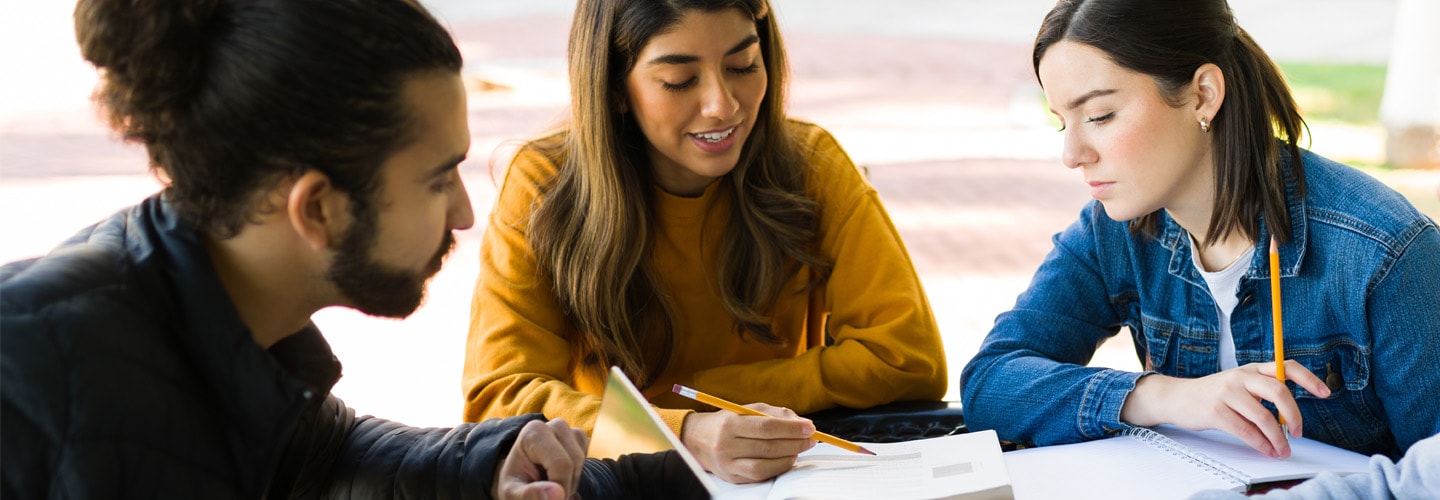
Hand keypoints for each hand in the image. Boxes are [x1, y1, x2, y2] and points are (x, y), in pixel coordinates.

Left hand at [493, 418, 588, 499]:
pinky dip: (577, 473)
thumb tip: (557, 494)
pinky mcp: (579, 438)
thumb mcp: (513, 493)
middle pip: (574, 462)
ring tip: (553, 484)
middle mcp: (554, 426)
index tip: (550, 497)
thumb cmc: (515, 483)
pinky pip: (588, 460)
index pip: (561, 464)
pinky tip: (562, 476)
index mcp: (534, 432)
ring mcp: (569, 430)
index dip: (560, 486)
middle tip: (550, 493)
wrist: (521, 476)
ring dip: (572, 481)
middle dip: (566, 485)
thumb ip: (530, 494)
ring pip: (583, 462)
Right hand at [680, 403, 816, 483]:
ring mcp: (728, 464)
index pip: (766, 426)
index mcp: (731, 423)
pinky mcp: (732, 477)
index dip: (791, 428)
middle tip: (811, 439)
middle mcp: (727, 444)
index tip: (809, 427)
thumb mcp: (747, 409)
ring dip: (788, 458)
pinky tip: (786, 460)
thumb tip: (800, 422)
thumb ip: (774, 413)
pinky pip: (759, 476)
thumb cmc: (728, 422)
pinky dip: (777, 469)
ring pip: (764, 465)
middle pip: (768, 447)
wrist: (698, 440)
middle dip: (795, 443)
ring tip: (799, 450)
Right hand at [1120, 360, 1330, 457]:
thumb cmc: (1212, 395)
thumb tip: (1289, 419)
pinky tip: (1266, 449)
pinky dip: (1260, 444)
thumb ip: (1262, 395)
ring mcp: (1227, 392)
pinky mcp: (1216, 411)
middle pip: (1279, 390)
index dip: (1309, 379)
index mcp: (1251, 369)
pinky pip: (1246, 431)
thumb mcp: (1238, 386)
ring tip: (1282, 449)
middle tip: (1298, 432)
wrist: (1177, 398)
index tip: (1325, 393)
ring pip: (1263, 416)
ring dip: (1277, 438)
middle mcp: (1241, 376)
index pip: (1286, 367)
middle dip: (1295, 415)